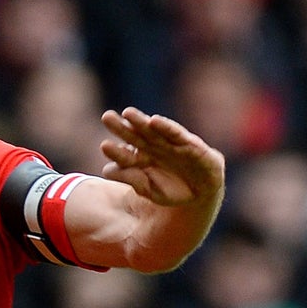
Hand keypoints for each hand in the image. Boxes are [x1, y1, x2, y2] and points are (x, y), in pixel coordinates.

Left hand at [98, 107, 224, 207]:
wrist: (201, 194)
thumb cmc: (173, 190)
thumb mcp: (150, 190)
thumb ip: (131, 180)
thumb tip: (107, 170)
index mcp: (141, 159)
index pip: (124, 154)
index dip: (115, 151)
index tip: (105, 145)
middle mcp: (153, 147)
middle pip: (134, 135)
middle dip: (121, 127)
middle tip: (107, 117)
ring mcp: (170, 143)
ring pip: (153, 130)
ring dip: (141, 121)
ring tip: (128, 113)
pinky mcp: (188, 143)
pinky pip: (176, 133)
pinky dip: (166, 127)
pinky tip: (155, 121)